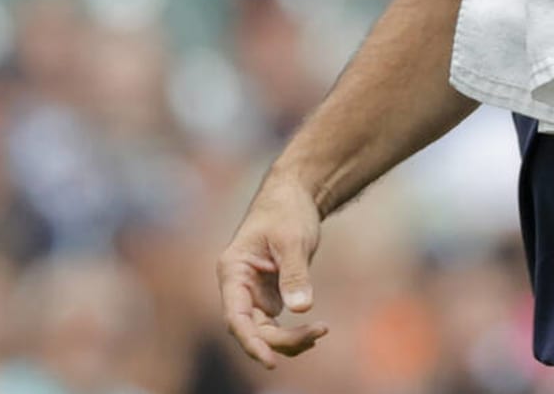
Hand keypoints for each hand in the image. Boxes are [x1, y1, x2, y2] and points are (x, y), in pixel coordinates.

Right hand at [217, 177, 330, 368]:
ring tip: (320, 331)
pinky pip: (276, 322)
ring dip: (289, 338)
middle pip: (252, 327)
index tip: (270, 360)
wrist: (296, 193)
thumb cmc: (288, 210)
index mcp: (233, 271)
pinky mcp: (269, 293)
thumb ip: (295, 274)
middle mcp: (238, 286)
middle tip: (318, 332)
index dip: (250, 341)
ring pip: (264, 329)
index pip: (235, 316)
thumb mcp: (294, 240)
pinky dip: (293, 331)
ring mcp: (253, 292)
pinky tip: (315, 331)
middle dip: (282, 339)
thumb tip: (300, 309)